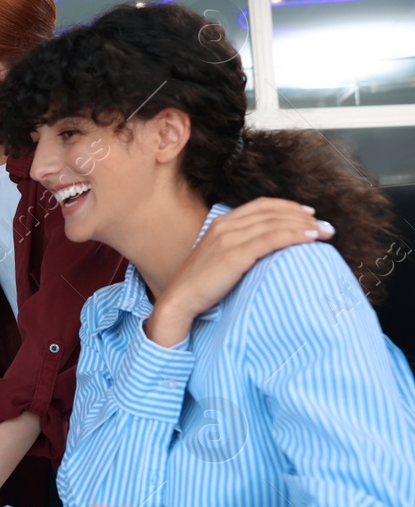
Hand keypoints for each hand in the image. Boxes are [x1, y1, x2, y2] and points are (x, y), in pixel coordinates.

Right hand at [147, 199, 331, 346]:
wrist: (180, 300)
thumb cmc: (200, 286)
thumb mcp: (218, 258)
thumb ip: (237, 248)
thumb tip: (264, 251)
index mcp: (221, 223)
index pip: (261, 206)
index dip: (288, 207)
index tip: (309, 215)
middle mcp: (225, 226)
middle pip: (272, 213)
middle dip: (303, 217)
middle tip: (326, 227)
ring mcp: (229, 239)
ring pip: (275, 223)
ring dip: (305, 226)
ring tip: (325, 233)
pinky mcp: (234, 254)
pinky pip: (272, 239)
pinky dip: (294, 235)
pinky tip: (310, 239)